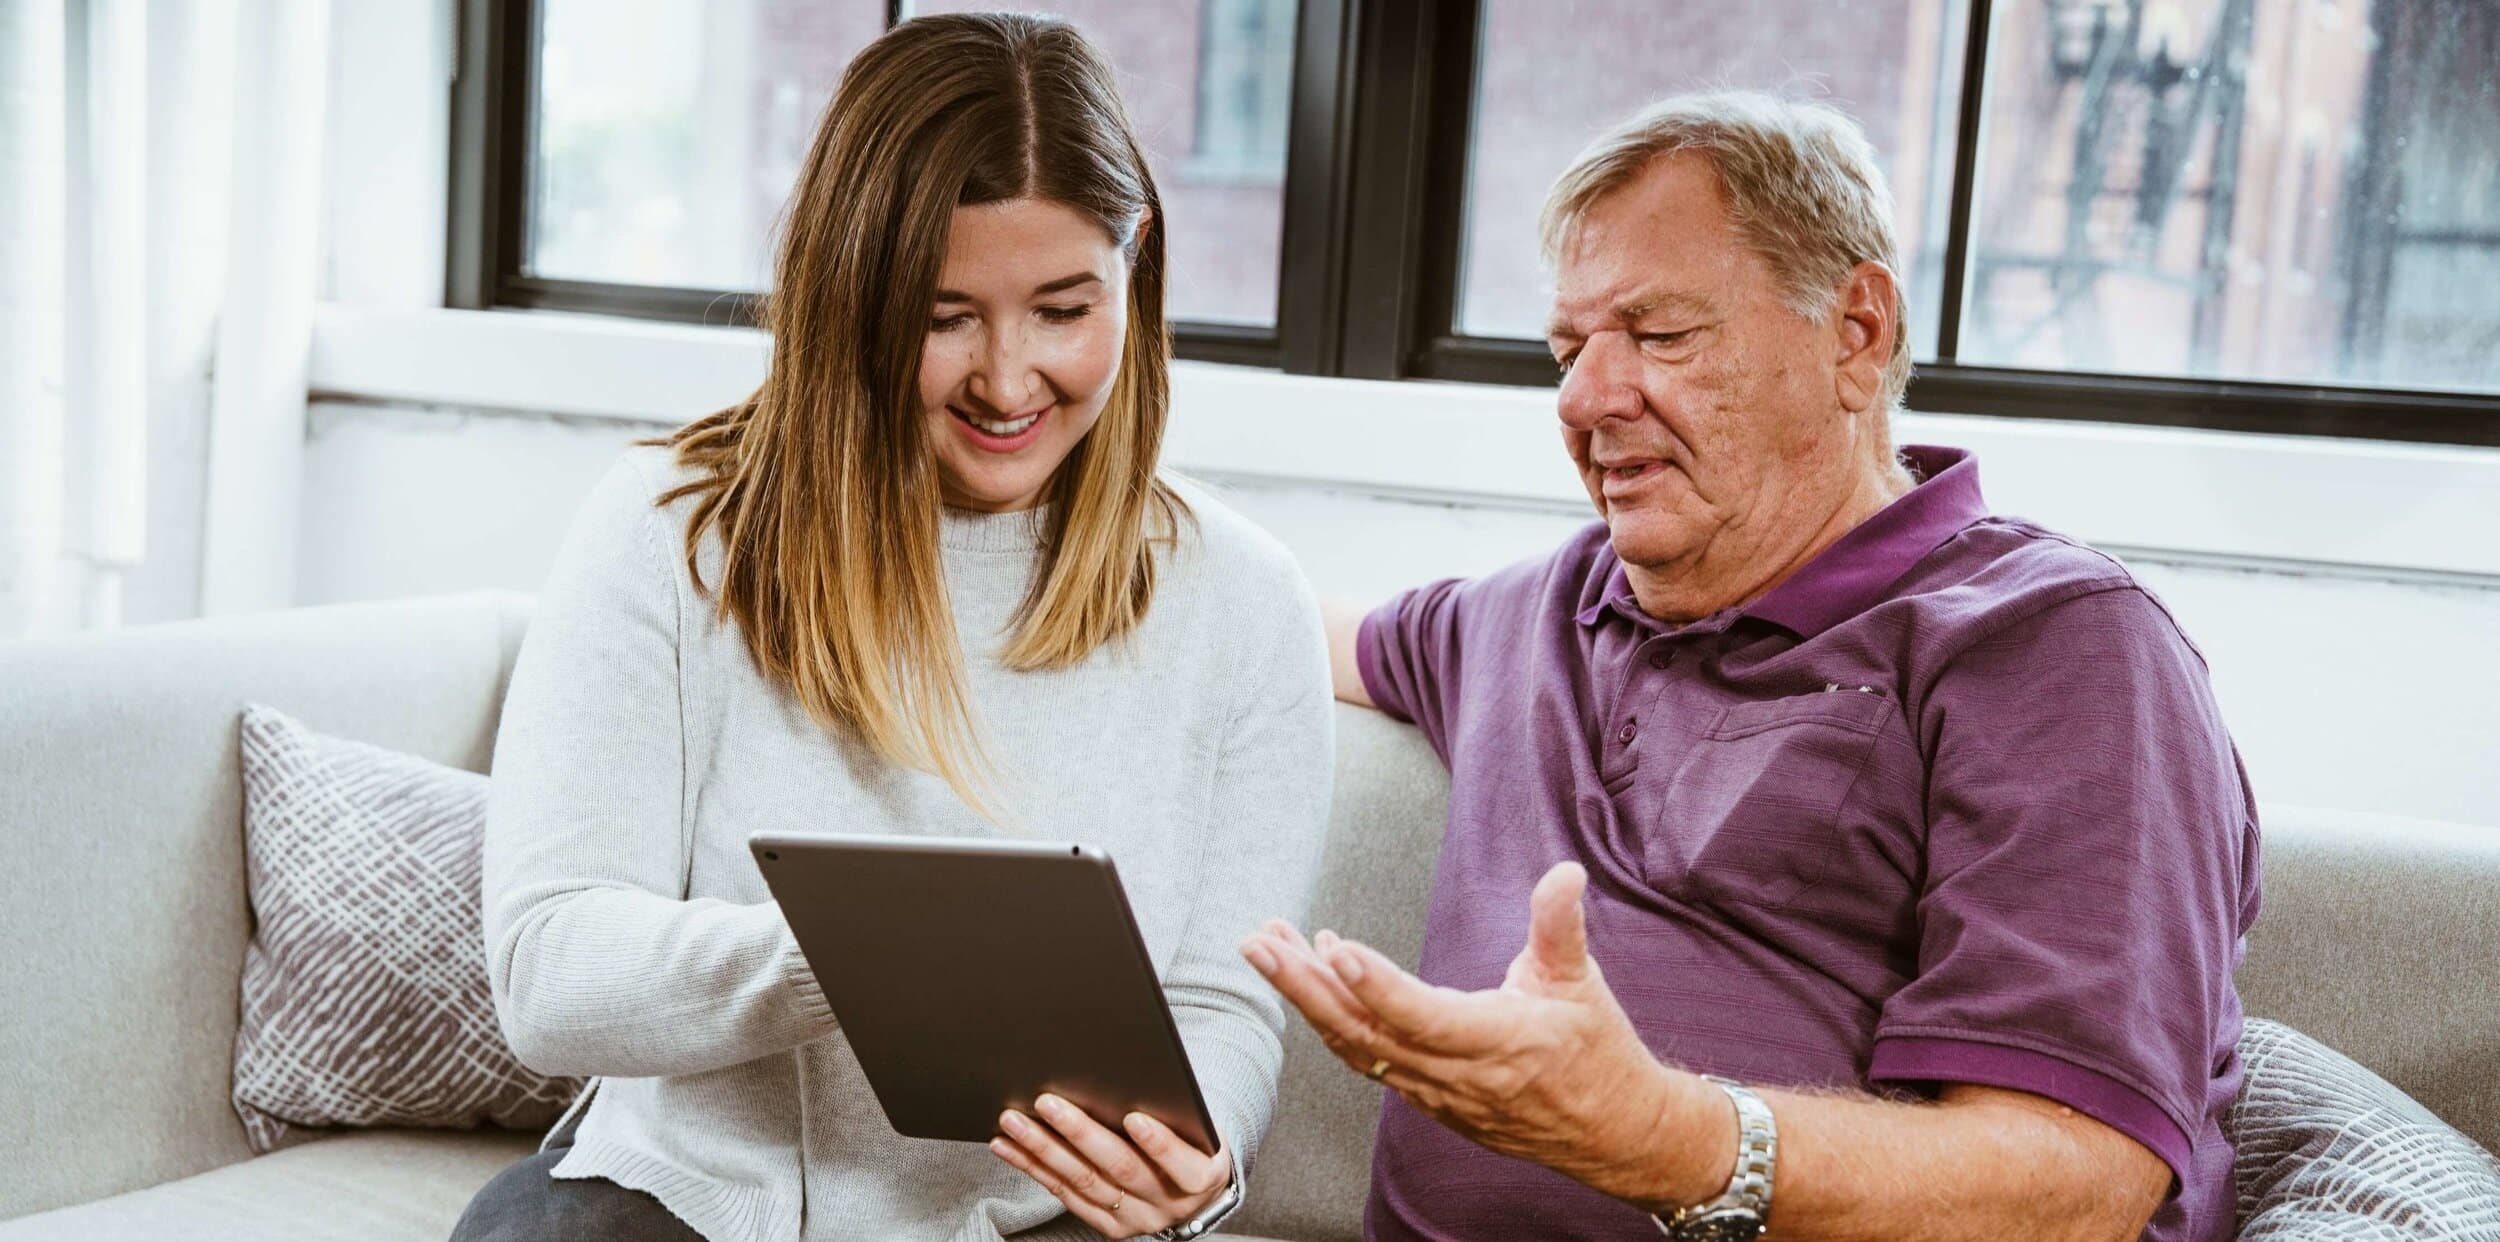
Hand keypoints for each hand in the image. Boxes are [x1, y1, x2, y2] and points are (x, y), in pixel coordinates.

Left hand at [990, 1093, 1232, 1239]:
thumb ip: (1173, 1109)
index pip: (1180, 1164)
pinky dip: (1034, 1168)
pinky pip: (1065, 1194)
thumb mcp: (1200, 1125)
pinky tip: (1009, 1146)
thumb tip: (1126, 1074)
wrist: (1194, 1190)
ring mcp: (1135, 1218)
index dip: (1158, 1143)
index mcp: (1200, 1177)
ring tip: (1015, 1121)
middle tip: (1048, 1103)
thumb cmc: (1194, 1141)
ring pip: (1083, 1181)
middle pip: (1120, 1168)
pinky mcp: (1108, 1226)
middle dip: (1080, 1133)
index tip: (1135, 1117)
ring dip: (1044, 1149)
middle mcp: (1167, 1204)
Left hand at [1238, 862, 1728, 1208]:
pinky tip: (1312, 979)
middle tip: (1261, 943)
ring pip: (1357, 1047)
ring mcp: (1437, 1093)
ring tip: (1269, 949)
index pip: (1424, 1015)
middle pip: (1367, 1034)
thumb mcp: (1583, 982)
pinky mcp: (1428, 1099)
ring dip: (1308, 999)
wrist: (1611, 1132)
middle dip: (1307, 987)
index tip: (1335, 950)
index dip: (1378, 985)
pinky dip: (1333, 1020)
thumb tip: (1565, 873)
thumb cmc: (1596, 1053)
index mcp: (1500, 1041)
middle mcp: (1458, 1074)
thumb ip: (1560, 927)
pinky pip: (1367, 1060)